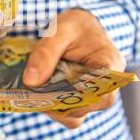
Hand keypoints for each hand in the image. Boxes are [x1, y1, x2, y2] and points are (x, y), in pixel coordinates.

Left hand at [23, 9, 125, 128]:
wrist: (78, 25)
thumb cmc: (75, 25)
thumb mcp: (59, 30)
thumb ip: (45, 53)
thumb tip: (30, 82)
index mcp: (109, 63)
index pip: (104, 90)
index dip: (81, 97)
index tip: (55, 93)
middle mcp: (107, 84)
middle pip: (89, 106)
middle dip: (61, 102)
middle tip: (36, 93)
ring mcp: (93, 95)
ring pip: (77, 115)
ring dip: (54, 108)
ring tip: (35, 94)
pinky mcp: (80, 99)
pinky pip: (68, 112)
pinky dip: (52, 108)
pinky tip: (38, 95)